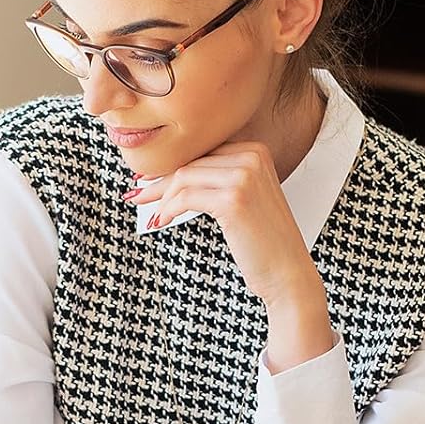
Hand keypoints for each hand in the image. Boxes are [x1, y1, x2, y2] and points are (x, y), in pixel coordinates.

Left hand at [129, 143, 322, 308]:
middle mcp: (252, 156)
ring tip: (151, 214)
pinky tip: (160, 221)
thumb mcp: (244, 199)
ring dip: (161, 198)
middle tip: (137, 195)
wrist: (287, 273)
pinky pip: (185, 197)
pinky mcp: (233, 199)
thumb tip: (172, 176)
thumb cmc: (262, 242)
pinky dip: (167, 210)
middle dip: (159, 182)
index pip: (201, 152)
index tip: (149, 180)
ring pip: (183, 177)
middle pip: (189, 162)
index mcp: (255, 151)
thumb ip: (217, 180)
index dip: (171, 166)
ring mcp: (244, 176)